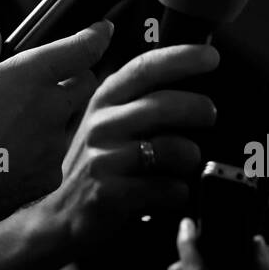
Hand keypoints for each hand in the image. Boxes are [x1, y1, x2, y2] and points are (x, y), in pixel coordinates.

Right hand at [0, 21, 110, 224]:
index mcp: (29, 76)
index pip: (82, 50)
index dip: (97, 36)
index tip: (103, 30)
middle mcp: (51, 107)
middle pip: (86, 84)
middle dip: (74, 78)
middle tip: (46, 83)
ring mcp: (54, 145)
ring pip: (69, 122)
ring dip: (54, 117)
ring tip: (15, 126)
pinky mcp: (50, 175)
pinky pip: (54, 156)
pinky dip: (40, 152)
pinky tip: (9, 155)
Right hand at [43, 44, 218, 251]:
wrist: (57, 214)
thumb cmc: (94, 164)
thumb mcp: (104, 122)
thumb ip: (136, 99)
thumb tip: (186, 78)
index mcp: (104, 100)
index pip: (144, 69)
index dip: (180, 58)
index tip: (211, 56)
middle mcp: (102, 125)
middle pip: (161, 105)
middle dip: (196, 107)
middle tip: (210, 114)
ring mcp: (104, 159)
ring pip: (170, 148)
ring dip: (191, 156)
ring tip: (187, 162)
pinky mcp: (111, 194)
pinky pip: (166, 188)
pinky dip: (178, 191)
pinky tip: (171, 191)